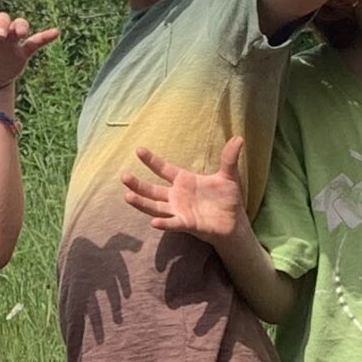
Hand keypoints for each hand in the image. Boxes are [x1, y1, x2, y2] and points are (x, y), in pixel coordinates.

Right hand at [120, 138, 247, 242]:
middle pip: (152, 190)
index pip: (164, 169)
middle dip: (138, 184)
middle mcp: (177, 196)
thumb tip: (238, 138)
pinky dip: (163, 223)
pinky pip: (172, 223)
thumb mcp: (229, 176)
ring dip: (142, 202)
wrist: (234, 222)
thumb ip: (229, 158)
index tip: (139, 150)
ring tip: (127, 196)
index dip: (151, 161)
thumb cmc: (228, 199)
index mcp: (184, 181)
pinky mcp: (186, 224)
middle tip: (123, 176)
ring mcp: (179, 211)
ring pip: (155, 206)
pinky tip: (153, 222)